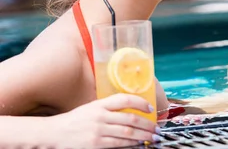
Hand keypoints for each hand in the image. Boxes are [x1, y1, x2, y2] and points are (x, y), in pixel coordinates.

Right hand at [44, 94, 159, 148]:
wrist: (54, 133)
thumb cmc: (76, 120)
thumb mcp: (92, 108)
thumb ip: (110, 108)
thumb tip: (134, 110)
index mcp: (100, 104)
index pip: (125, 99)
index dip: (141, 103)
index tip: (151, 108)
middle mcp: (100, 116)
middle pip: (130, 119)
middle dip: (147, 124)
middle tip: (157, 128)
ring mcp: (97, 131)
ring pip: (127, 133)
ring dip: (143, 136)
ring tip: (152, 137)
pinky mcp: (95, 144)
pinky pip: (117, 144)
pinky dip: (130, 145)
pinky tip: (138, 144)